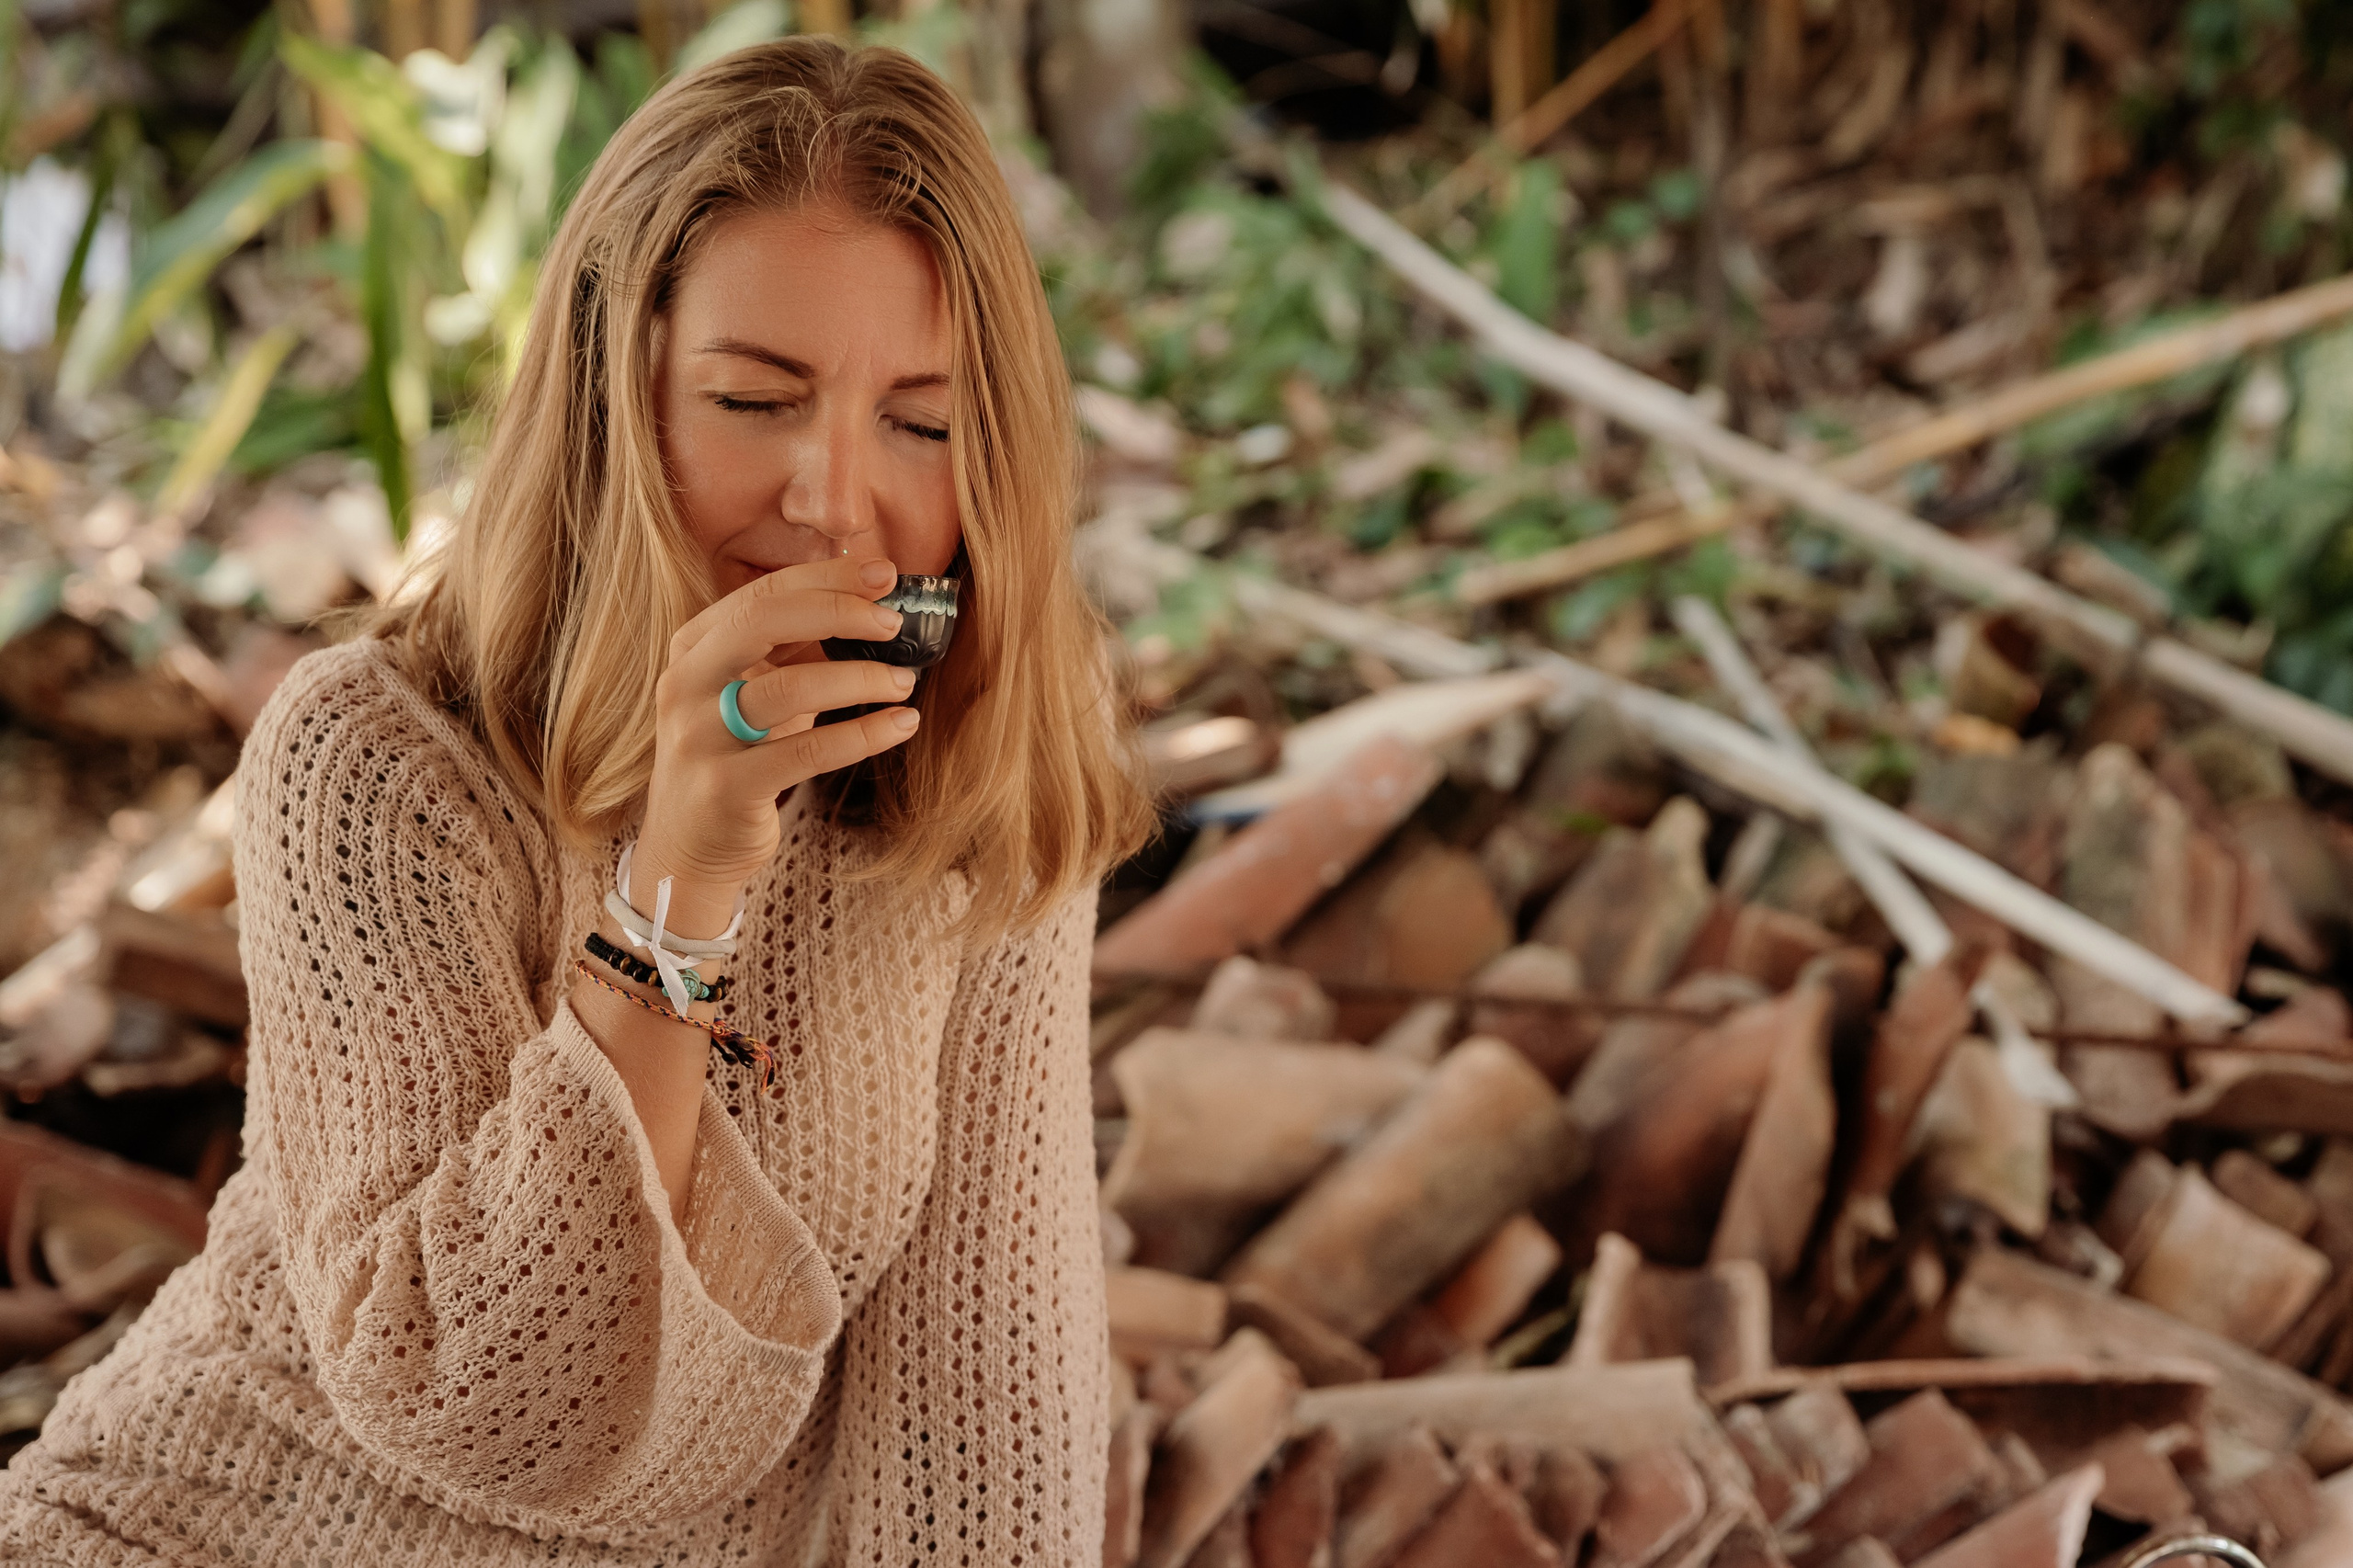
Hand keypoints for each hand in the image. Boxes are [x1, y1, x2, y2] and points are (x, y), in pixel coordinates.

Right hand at [629, 555, 920, 935]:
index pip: (763, 595)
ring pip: (788, 689)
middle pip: (763, 622)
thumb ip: (793, 648)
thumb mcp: (754, 693)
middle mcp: (685, 685)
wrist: (689, 846)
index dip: (827, 578)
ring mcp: (699, 737)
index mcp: (693, 648)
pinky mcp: (725, 788)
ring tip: (904, 681)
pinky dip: (862, 735)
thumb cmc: (736, 756)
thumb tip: (870, 599)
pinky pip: (805, 752)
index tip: (885, 574)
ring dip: (859, 678)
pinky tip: (901, 725)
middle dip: (838, 611)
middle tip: (894, 621)